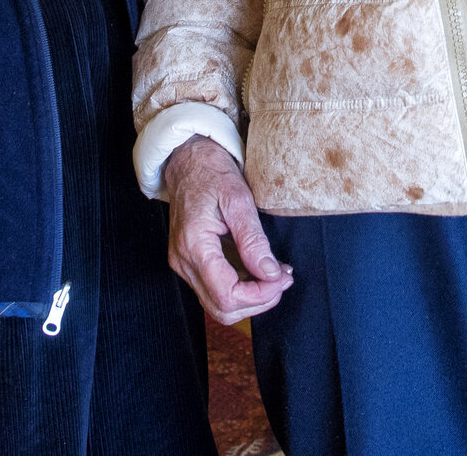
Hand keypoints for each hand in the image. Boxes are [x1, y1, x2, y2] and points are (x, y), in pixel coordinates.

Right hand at [163, 136, 292, 323]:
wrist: (187, 158)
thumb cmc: (211, 171)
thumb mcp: (238, 198)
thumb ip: (253, 239)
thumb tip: (270, 274)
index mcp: (193, 245)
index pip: (226, 295)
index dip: (259, 295)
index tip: (282, 278)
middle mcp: (183, 261)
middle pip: (221, 308)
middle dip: (257, 301)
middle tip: (283, 278)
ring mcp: (184, 263)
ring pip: (218, 303)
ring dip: (251, 296)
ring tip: (277, 274)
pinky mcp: (191, 261)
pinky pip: (216, 287)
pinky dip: (242, 286)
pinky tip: (262, 269)